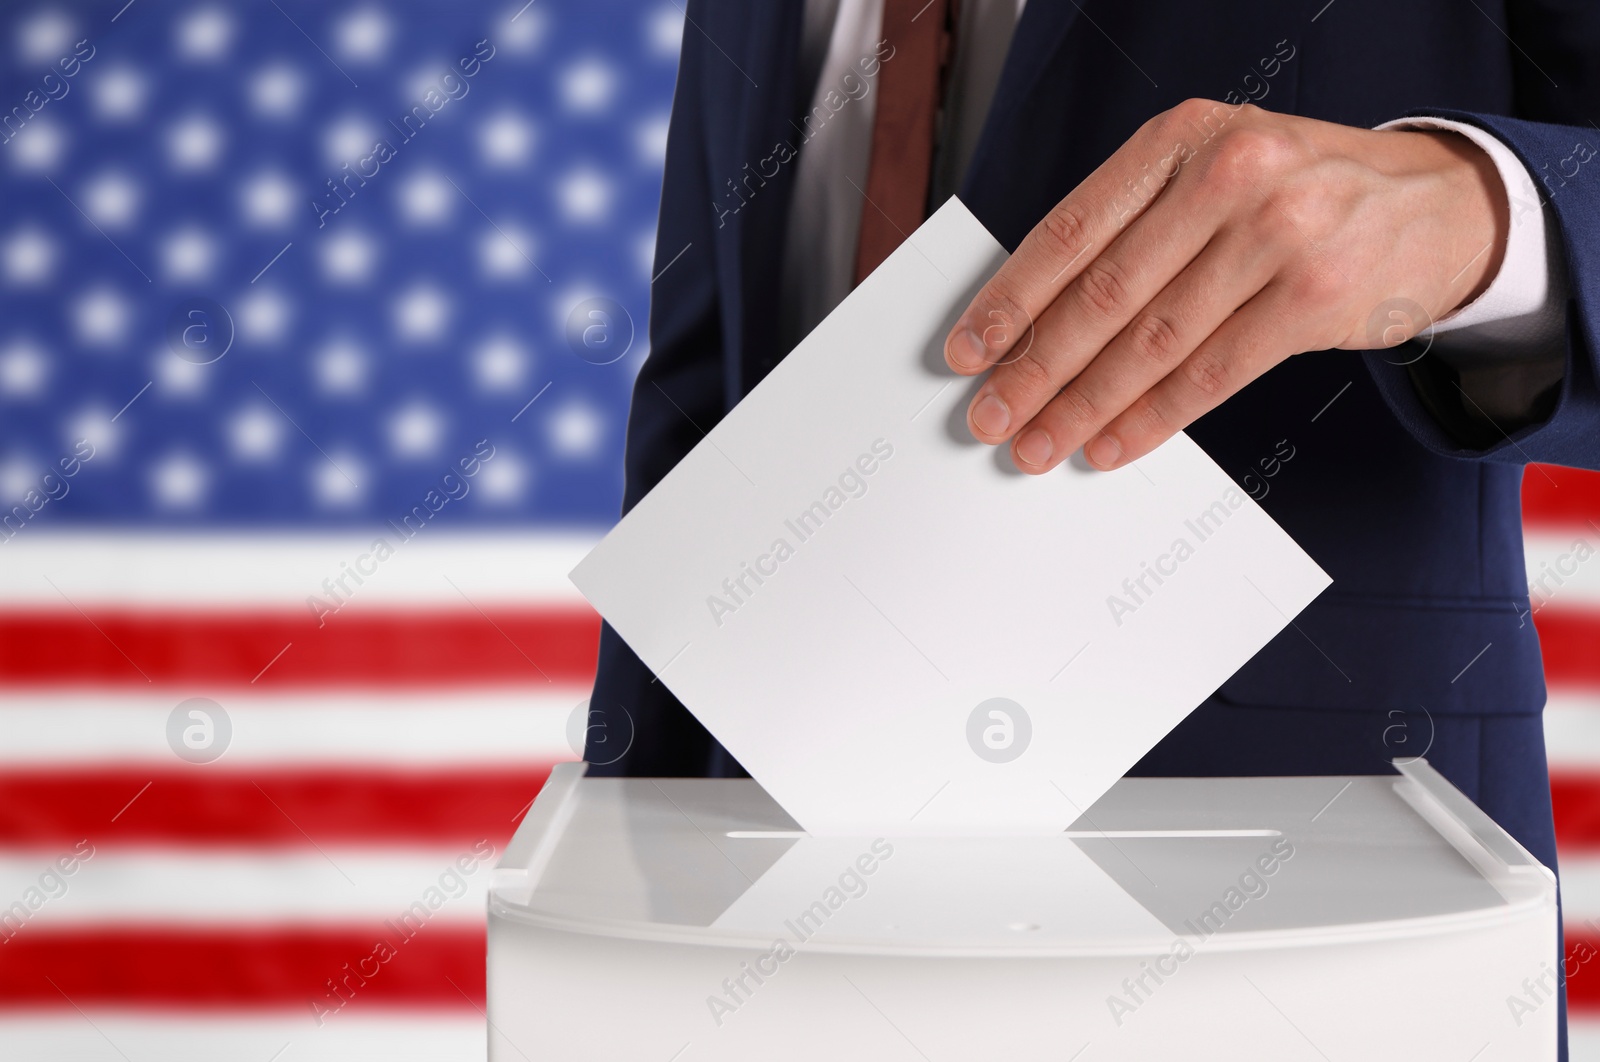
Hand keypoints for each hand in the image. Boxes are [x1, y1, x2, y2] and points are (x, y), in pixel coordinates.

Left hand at [943, 99, 1508, 472]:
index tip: (967, 351)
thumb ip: (1137, 225)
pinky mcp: (1314, 297)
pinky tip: (1111, 443)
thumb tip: (1036, 319)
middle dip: (1035, 367)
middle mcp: (1227, 174)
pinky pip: (1210, 374)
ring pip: (1151, 341)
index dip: (1010, 300)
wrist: (1436, 202)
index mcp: (1181, 137)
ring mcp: (1276, 234)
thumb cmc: (1300, 192)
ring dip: (1083, 405)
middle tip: (990, 416)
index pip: (1071, 230)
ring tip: (1040, 443)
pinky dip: (1152, 418)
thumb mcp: (1215, 169)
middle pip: (1103, 294)